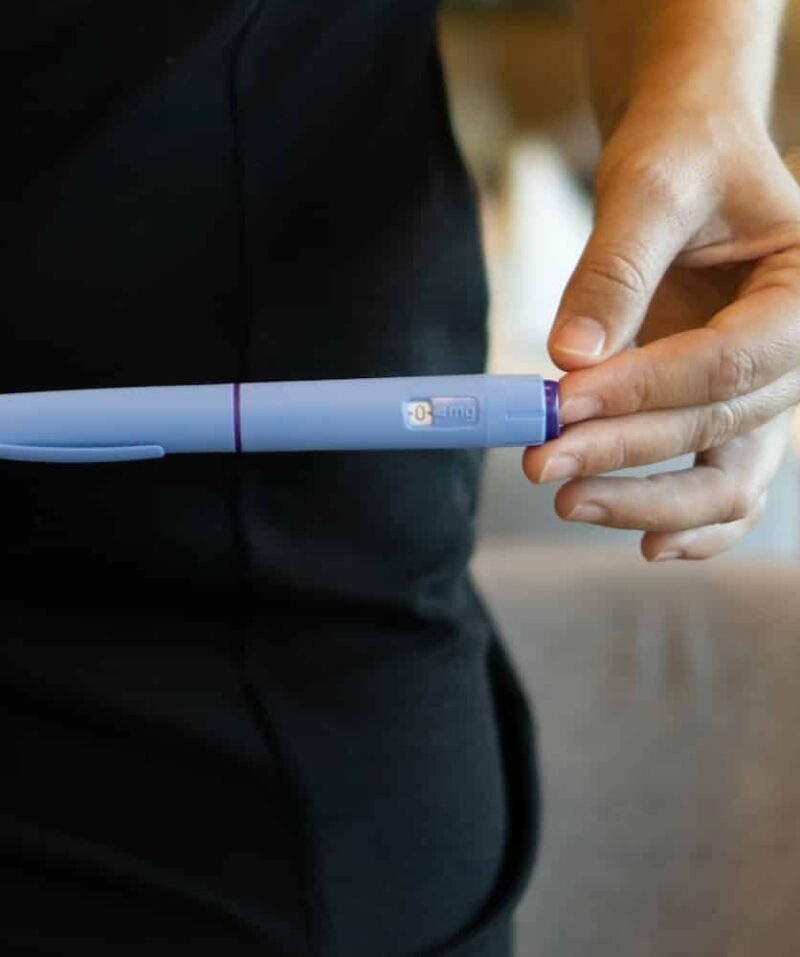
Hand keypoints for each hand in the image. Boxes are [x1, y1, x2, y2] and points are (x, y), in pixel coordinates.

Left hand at [523, 96, 799, 559]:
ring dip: (649, 502)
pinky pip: (724, 485)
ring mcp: (762, 394)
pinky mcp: (723, 414)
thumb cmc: (682, 155)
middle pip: (718, 426)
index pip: (727, 363)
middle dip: (623, 451)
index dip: (642, 392)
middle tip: (539, 461)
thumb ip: (615, 270)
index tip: (560, 402)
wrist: (688, 159)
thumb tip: (569, 358)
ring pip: (728, 478)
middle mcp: (796, 355)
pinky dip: (689, 523)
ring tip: (565, 500)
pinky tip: (641, 542)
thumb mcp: (652, 186)